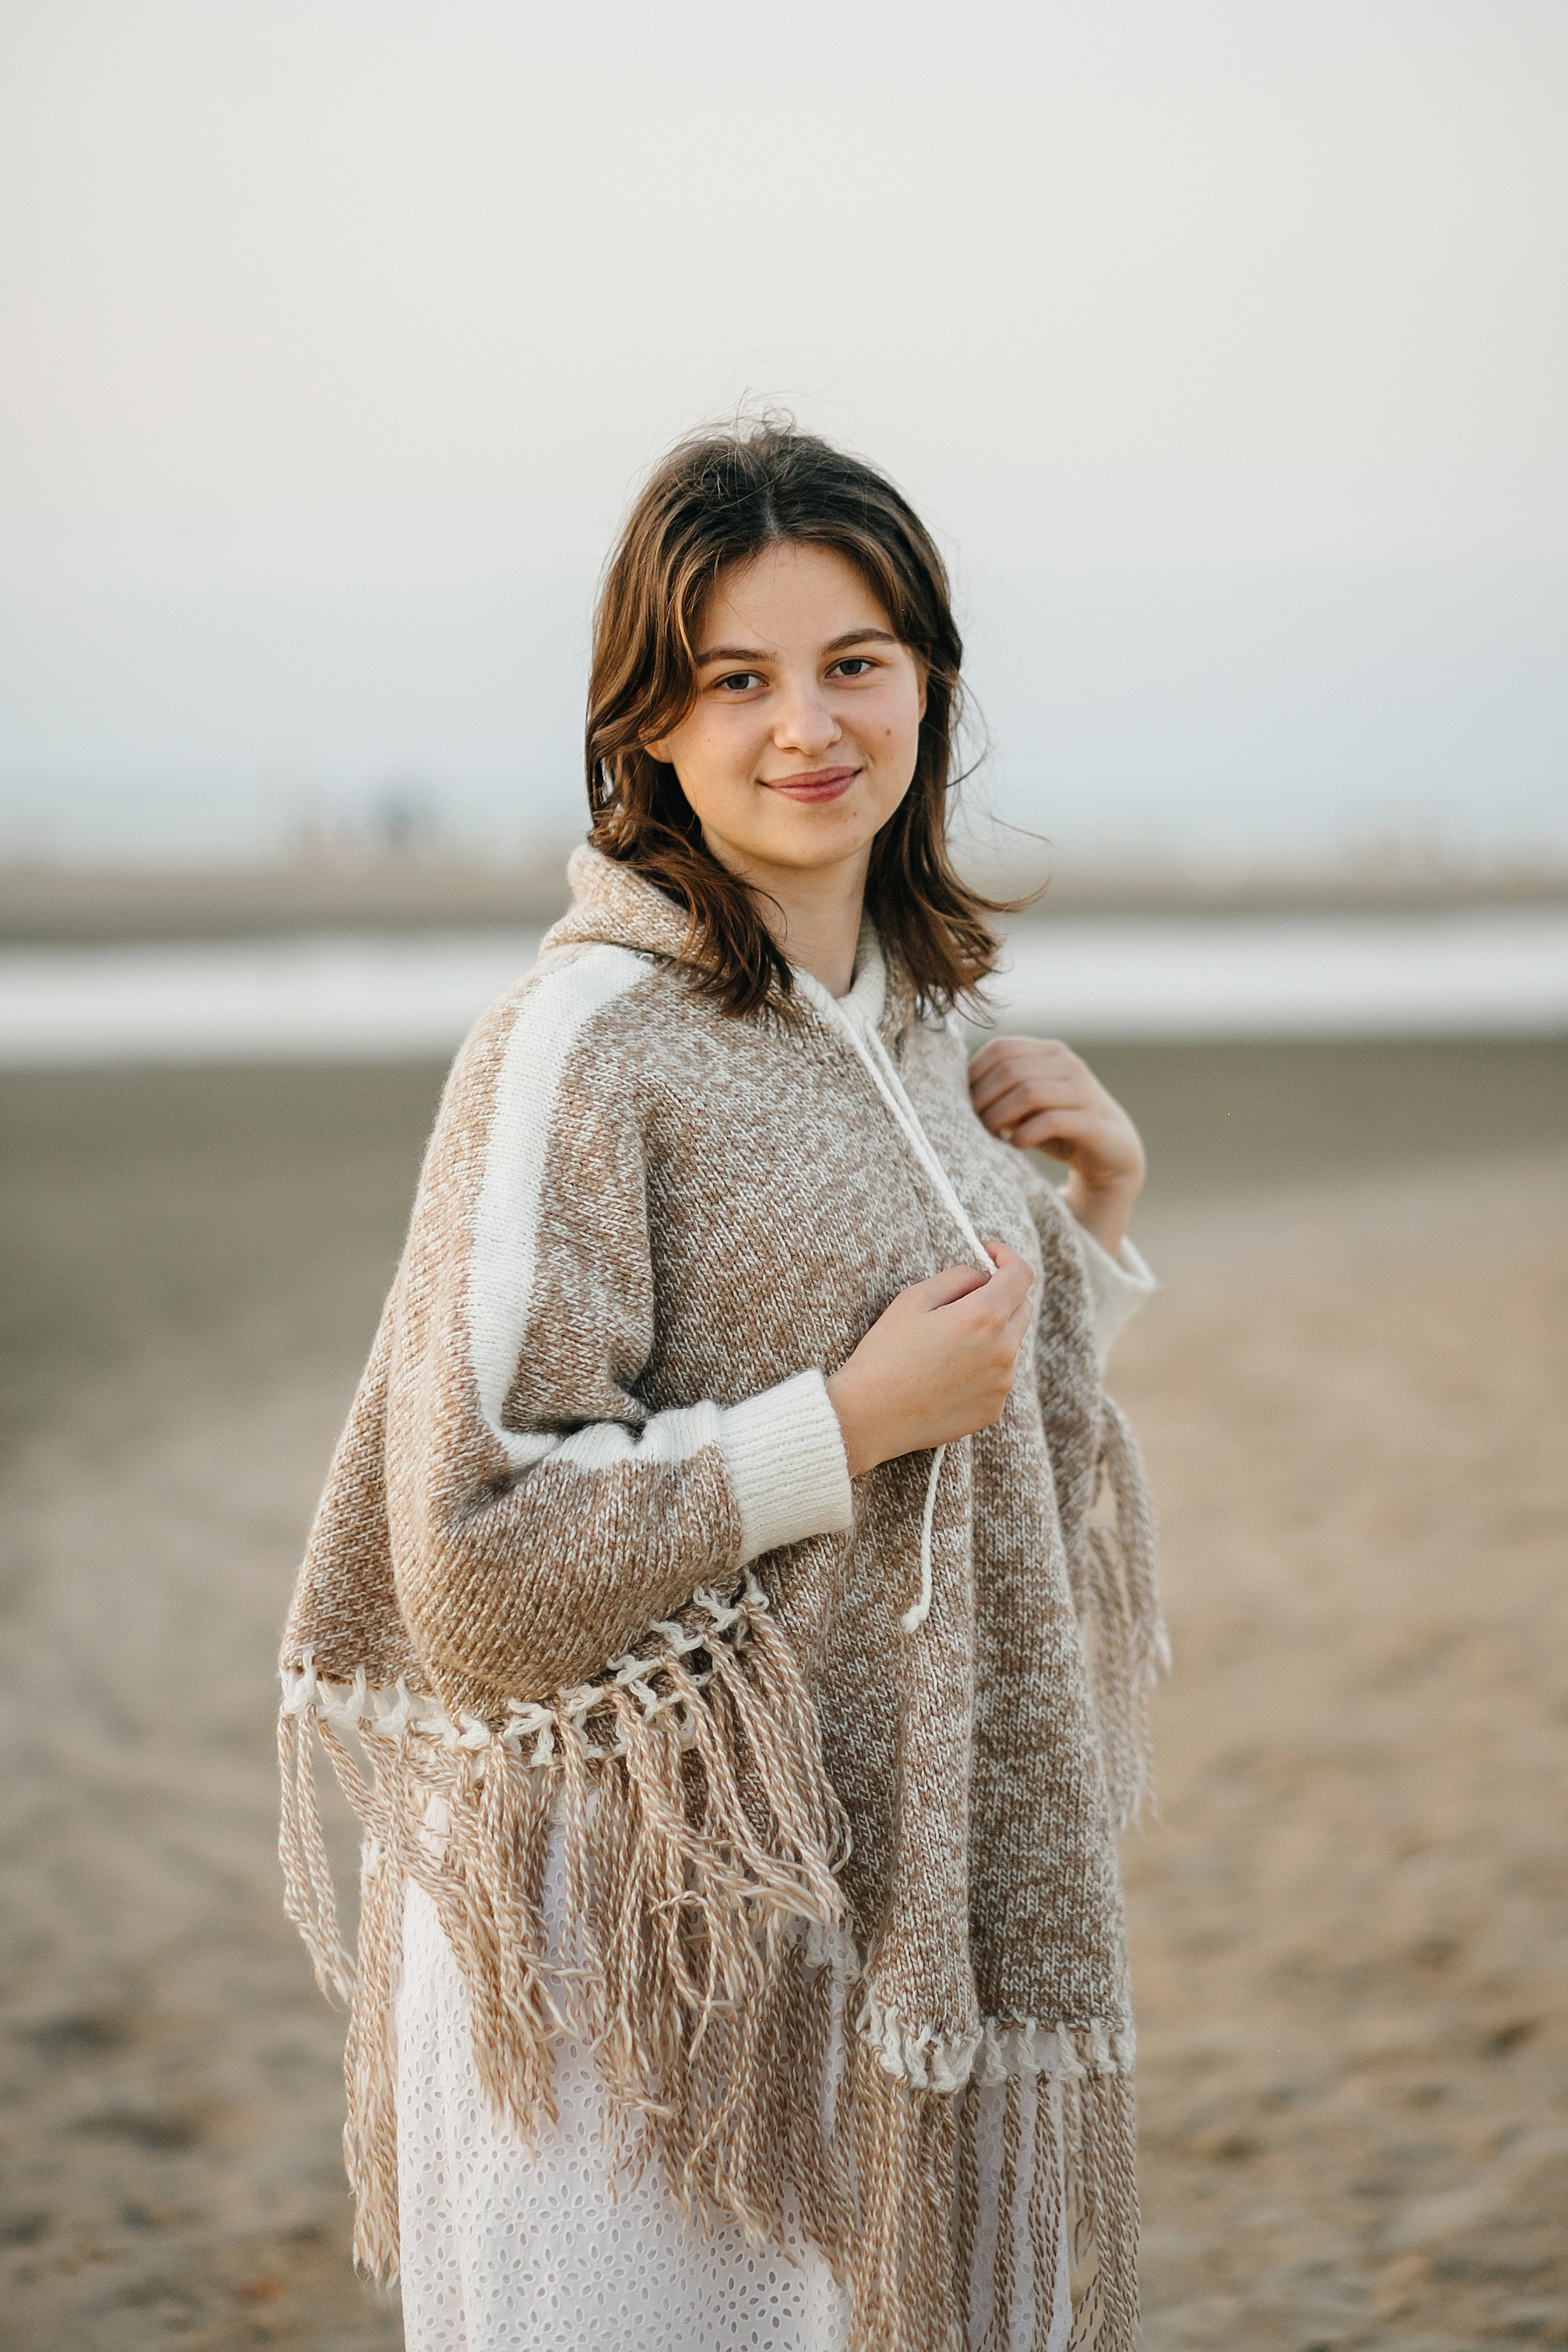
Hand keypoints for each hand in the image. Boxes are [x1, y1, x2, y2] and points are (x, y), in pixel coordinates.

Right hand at [826, 1242, 1034, 1478]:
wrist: (868, 1417)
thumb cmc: (885, 1353)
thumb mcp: (913, 1299)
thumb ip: (958, 1277)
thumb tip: (983, 1275)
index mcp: (984, 1317)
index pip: (1021, 1274)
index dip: (1006, 1256)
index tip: (987, 1254)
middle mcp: (1003, 1351)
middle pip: (1022, 1307)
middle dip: (1001, 1294)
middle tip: (963, 1298)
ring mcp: (1002, 1384)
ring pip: (1010, 1343)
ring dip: (990, 1333)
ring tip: (945, 1345)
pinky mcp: (994, 1409)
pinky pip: (998, 1376)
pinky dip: (982, 1366)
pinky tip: (945, 1374)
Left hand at [968, 1036, 1145, 1254]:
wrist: (1112, 1157)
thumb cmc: (1059, 1128)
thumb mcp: (1026, 1105)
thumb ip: (1000, 1092)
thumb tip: (954, 1092)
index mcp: (1050, 1052)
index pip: (1001, 1048)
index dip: (974, 1074)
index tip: (960, 1102)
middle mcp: (1069, 1065)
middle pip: (1011, 1069)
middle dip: (982, 1098)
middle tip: (969, 1123)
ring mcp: (1085, 1092)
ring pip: (1029, 1091)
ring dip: (999, 1116)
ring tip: (988, 1135)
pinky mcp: (1094, 1123)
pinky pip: (1052, 1120)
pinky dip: (1026, 1134)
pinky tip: (1016, 1147)